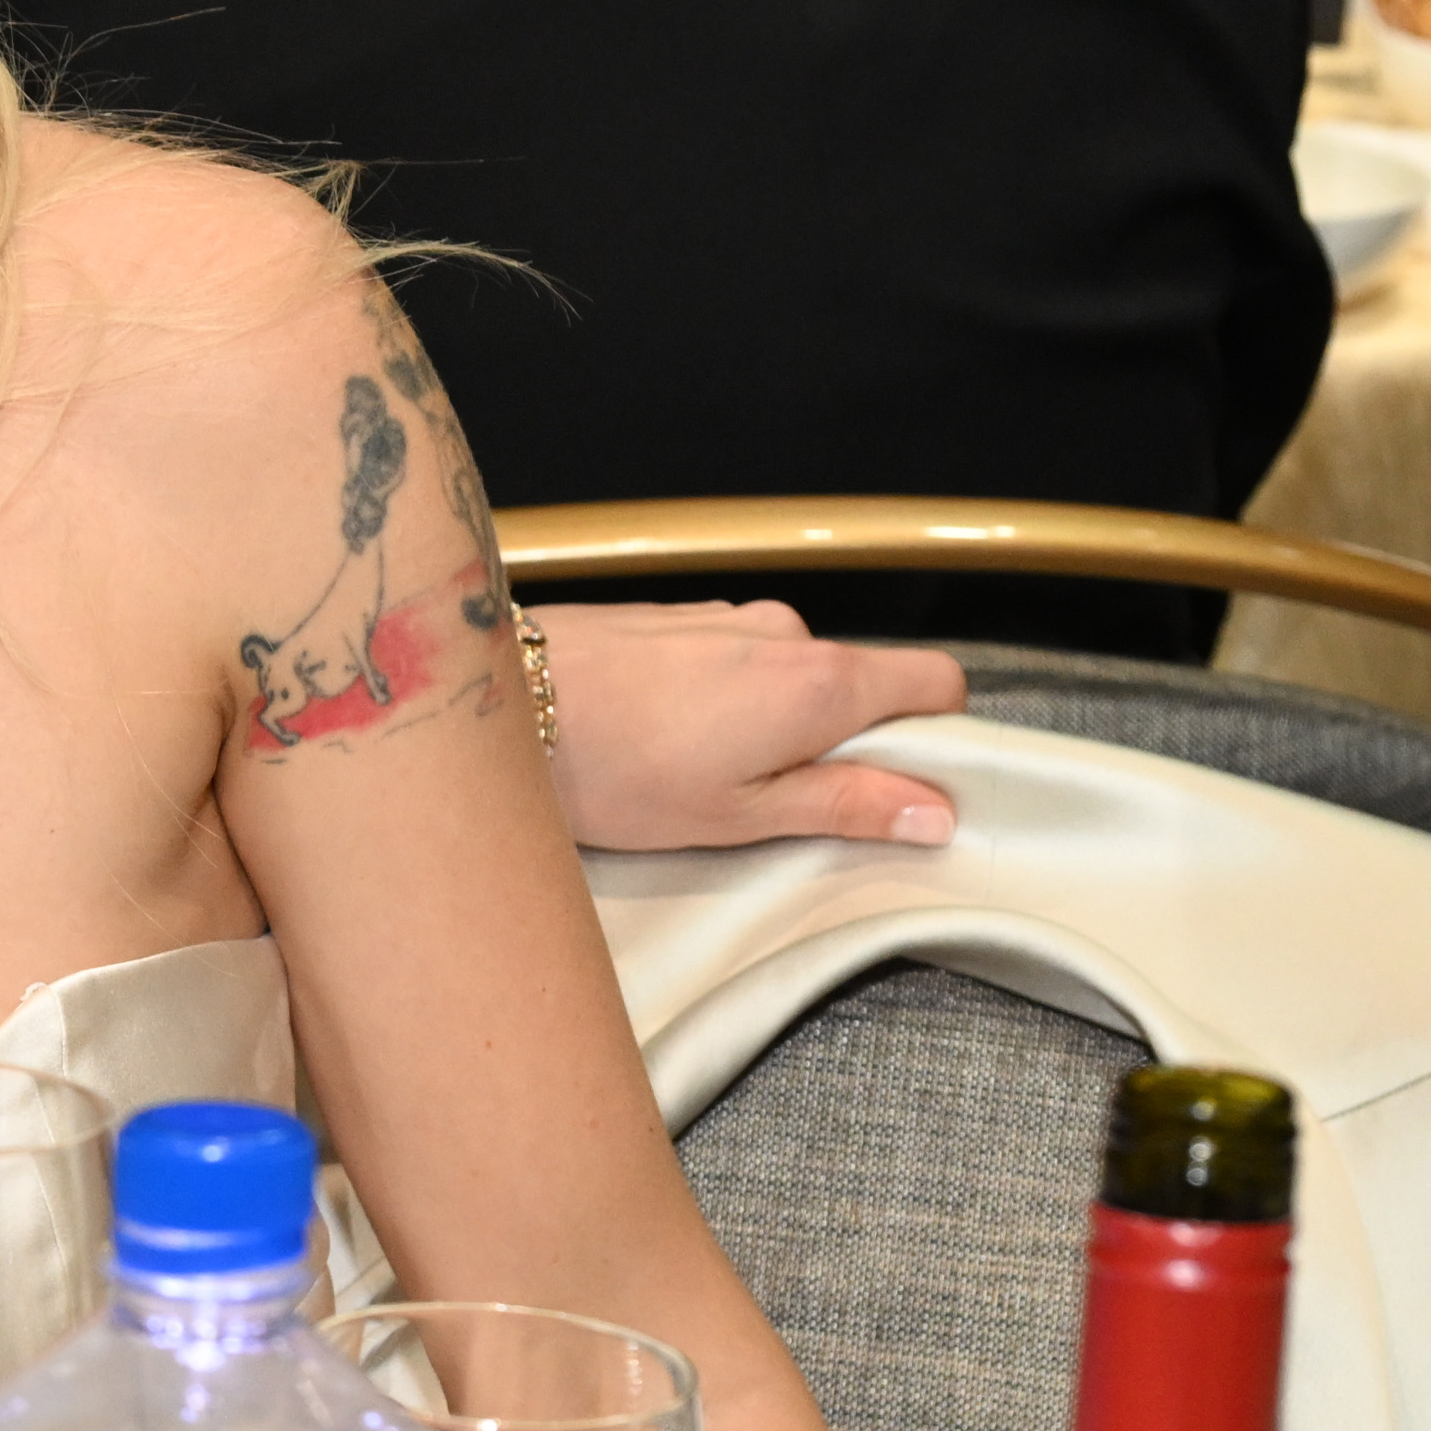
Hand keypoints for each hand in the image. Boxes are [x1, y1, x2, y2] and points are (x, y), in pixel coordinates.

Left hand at [531, 600, 967, 850]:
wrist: (493, 707)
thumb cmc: (612, 771)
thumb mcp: (740, 815)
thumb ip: (845, 804)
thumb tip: (936, 810)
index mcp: (820, 680)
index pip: (937, 683)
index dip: (935, 737)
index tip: (900, 789)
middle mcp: (785, 631)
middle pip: (858, 684)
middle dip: (835, 742)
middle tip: (768, 803)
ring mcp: (726, 615)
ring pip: (787, 674)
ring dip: (767, 722)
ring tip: (694, 774)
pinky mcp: (672, 615)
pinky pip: (730, 659)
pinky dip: (718, 699)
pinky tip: (658, 737)